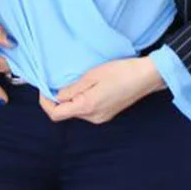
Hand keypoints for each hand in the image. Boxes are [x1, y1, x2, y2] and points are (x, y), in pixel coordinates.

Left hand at [42, 56, 164, 123]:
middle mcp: (93, 117)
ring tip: (76, 82)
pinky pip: (87, 109)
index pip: (56, 114)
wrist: (146, 77)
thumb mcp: (92, 75)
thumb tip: (57, 96)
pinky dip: (82, 100)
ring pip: (77, 111)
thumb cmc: (121, 72)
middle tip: (58, 81)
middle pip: (66, 113)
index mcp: (87, 107)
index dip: (46, 102)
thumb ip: (73, 88)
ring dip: (71, 99)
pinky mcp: (107, 114)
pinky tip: (88, 86)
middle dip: (59, 99)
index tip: (44, 89)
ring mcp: (101, 117)